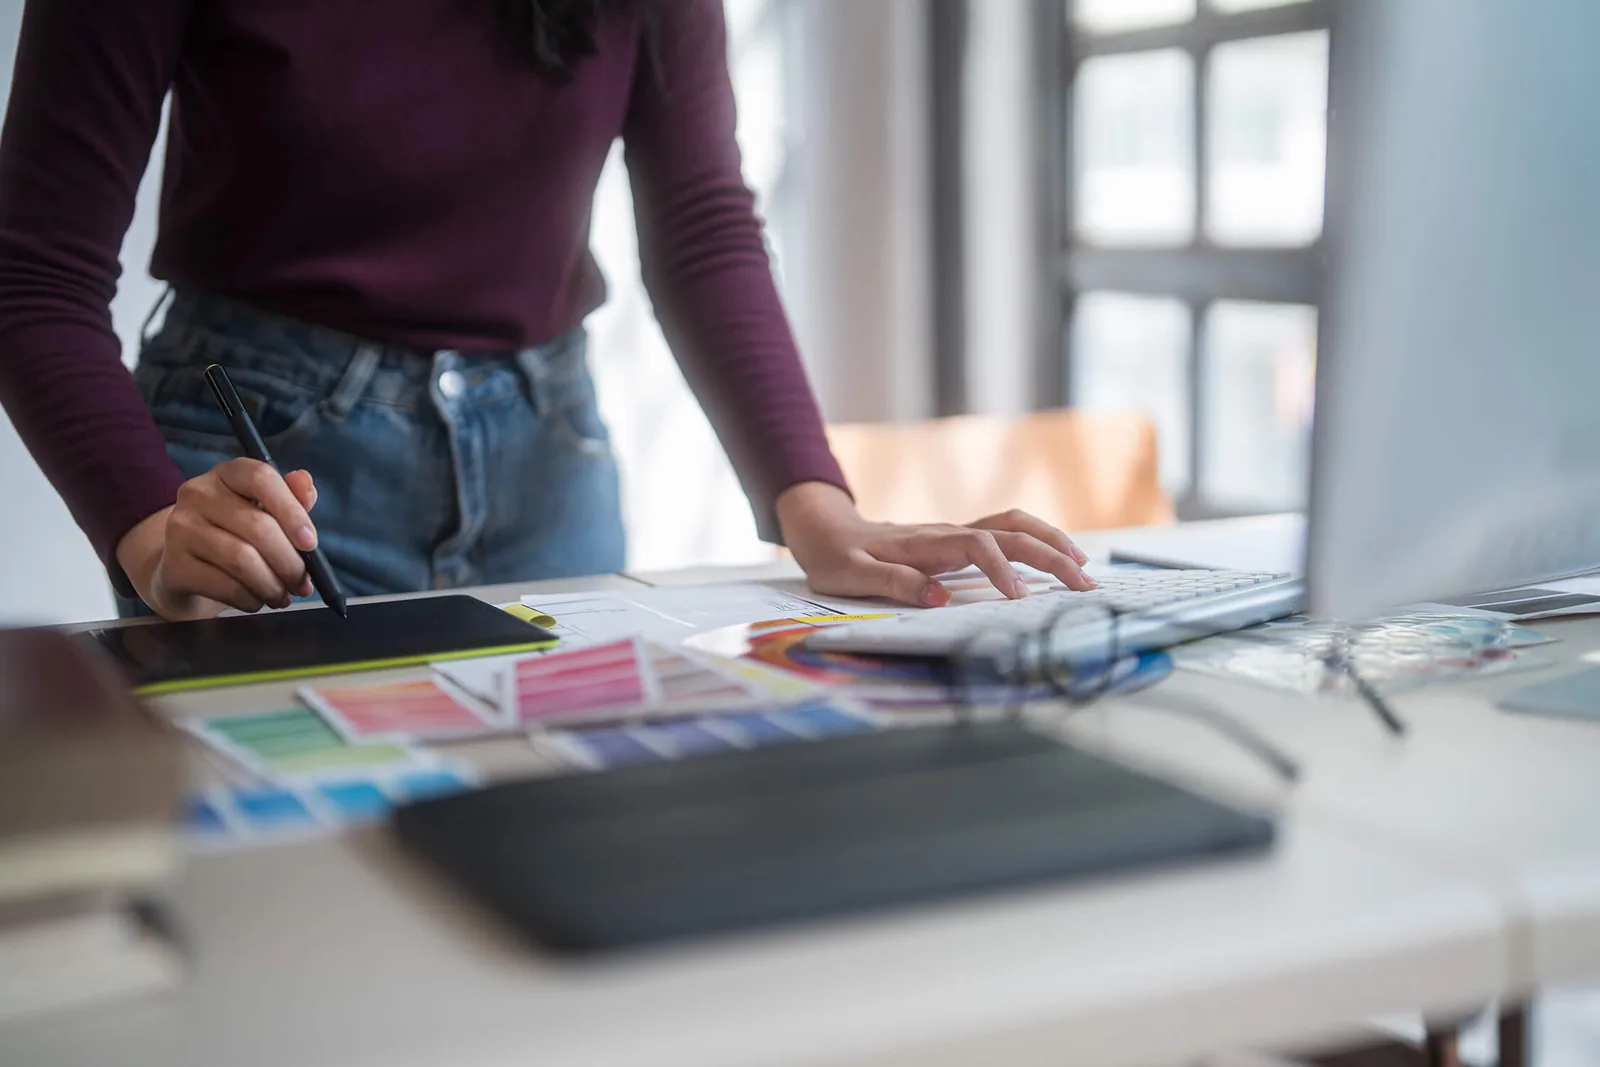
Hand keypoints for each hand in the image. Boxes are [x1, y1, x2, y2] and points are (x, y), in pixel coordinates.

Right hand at [116, 460, 321, 619]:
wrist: (183, 569)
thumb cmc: (235, 537)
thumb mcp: (265, 513)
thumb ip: (291, 499)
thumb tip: (305, 483)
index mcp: (227, 473)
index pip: (261, 478)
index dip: (292, 512)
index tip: (310, 543)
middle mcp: (198, 493)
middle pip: (257, 525)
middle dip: (289, 562)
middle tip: (302, 583)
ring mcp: (180, 527)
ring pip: (241, 558)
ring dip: (271, 584)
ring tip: (282, 596)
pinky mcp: (173, 564)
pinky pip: (223, 585)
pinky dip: (249, 598)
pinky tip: (256, 601)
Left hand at [776, 482, 1094, 607]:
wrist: (827, 529)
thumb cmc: (837, 555)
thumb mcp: (851, 575)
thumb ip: (893, 583)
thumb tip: (939, 597)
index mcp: (925, 542)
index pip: (977, 546)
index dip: (1001, 567)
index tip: (1019, 595)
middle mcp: (948, 533)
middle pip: (1011, 533)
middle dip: (1050, 555)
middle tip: (1084, 585)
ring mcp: (957, 534)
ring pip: (1015, 527)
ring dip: (1052, 542)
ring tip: (1084, 567)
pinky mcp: (960, 540)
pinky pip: (1007, 533)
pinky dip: (1037, 541)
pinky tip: (1057, 558)